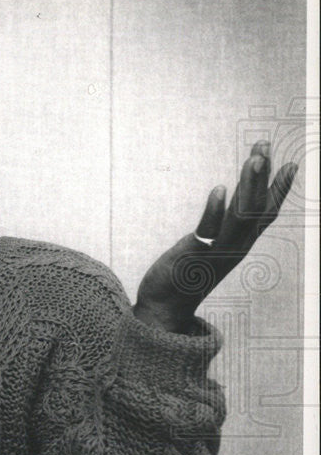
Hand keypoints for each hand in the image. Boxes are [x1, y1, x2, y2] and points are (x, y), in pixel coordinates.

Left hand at [133, 141, 297, 332]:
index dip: (278, 189)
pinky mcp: (193, 257)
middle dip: (263, 175)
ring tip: (255, 158)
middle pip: (256, 207)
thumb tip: (227, 205)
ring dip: (249, 186)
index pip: (265, 213)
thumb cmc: (186, 276)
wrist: (164, 309)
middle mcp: (234, 247)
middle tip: (264, 145)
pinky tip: (219, 189)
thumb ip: (220, 228)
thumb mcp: (210, 248)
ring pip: (241, 216)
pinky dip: (215, 211)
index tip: (289, 163)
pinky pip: (209, 232)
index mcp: (239, 244)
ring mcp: (216, 253)